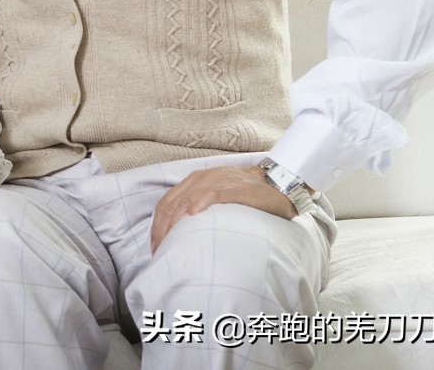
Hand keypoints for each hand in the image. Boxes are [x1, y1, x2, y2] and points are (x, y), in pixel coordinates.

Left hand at [149, 165, 297, 252]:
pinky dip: (200, 205)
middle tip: (161, 254)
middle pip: (172, 205)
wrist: (276, 183)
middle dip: (163, 231)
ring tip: (172, 245)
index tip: (156, 248)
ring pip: (187, 201)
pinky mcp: (234, 187)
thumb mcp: (216, 197)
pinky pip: (213, 194)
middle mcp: (200, 179)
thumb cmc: (245, 195)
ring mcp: (217, 181)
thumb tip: (183, 237)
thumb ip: (200, 210)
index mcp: (193, 182)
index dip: (157, 227)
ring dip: (176, 224)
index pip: (166, 204)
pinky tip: (193, 219)